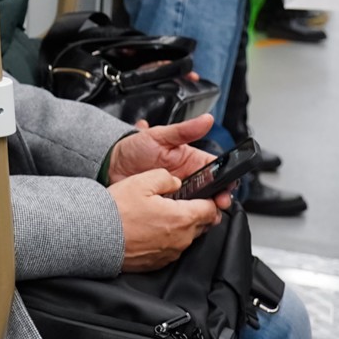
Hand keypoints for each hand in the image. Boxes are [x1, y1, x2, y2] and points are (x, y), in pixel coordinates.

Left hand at [107, 114, 231, 210]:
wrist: (110, 164)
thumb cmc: (134, 147)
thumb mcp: (160, 135)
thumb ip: (185, 130)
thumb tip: (207, 120)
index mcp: (192, 160)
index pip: (217, 171)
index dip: (226, 180)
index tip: (228, 187)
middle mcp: (188, 178)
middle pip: (213, 191)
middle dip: (219, 199)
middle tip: (217, 204)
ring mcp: (178, 193)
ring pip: (199, 205)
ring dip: (205, 210)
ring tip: (204, 213)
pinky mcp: (166, 206)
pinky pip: (181, 214)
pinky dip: (186, 217)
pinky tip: (186, 218)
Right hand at [110, 169, 222, 271]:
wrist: (94, 238)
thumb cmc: (116, 212)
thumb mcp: (141, 182)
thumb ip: (166, 177)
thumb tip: (176, 182)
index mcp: (182, 218)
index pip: (211, 209)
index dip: (209, 200)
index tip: (202, 195)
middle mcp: (181, 239)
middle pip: (202, 225)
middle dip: (196, 213)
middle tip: (178, 203)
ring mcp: (170, 253)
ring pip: (186, 238)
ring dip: (179, 227)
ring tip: (158, 216)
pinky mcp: (157, 263)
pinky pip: (170, 249)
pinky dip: (165, 239)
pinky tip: (148, 230)